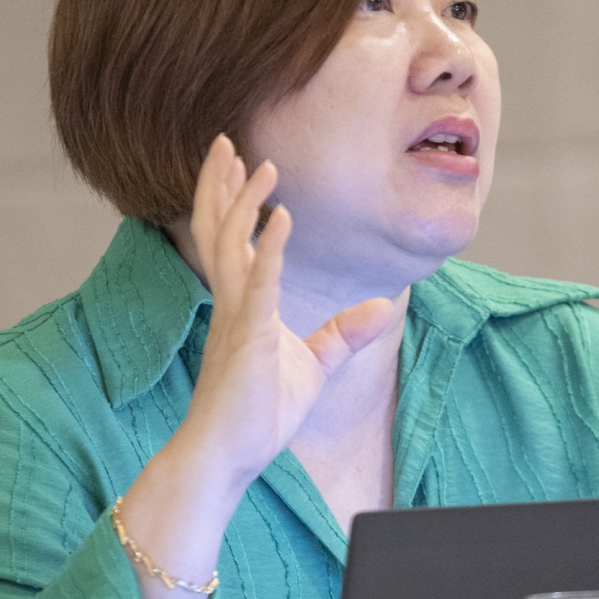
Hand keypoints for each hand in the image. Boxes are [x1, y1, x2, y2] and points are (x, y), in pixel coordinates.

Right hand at [179, 135, 394, 479]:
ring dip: (243, 202)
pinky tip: (282, 217)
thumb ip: (343, 334)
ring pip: (229, 244)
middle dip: (220, 184)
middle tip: (224, 141)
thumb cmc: (258, 415)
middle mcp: (230, 302)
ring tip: (260, 164)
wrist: (226, 457)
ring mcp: (234, 317)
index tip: (235, 162)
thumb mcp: (313, 366)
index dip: (228, 199)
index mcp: (240, 305)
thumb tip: (381, 309)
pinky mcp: (246, 337)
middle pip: (217, 229)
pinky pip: (257, 283)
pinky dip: (269, 247)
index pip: (229, 239)